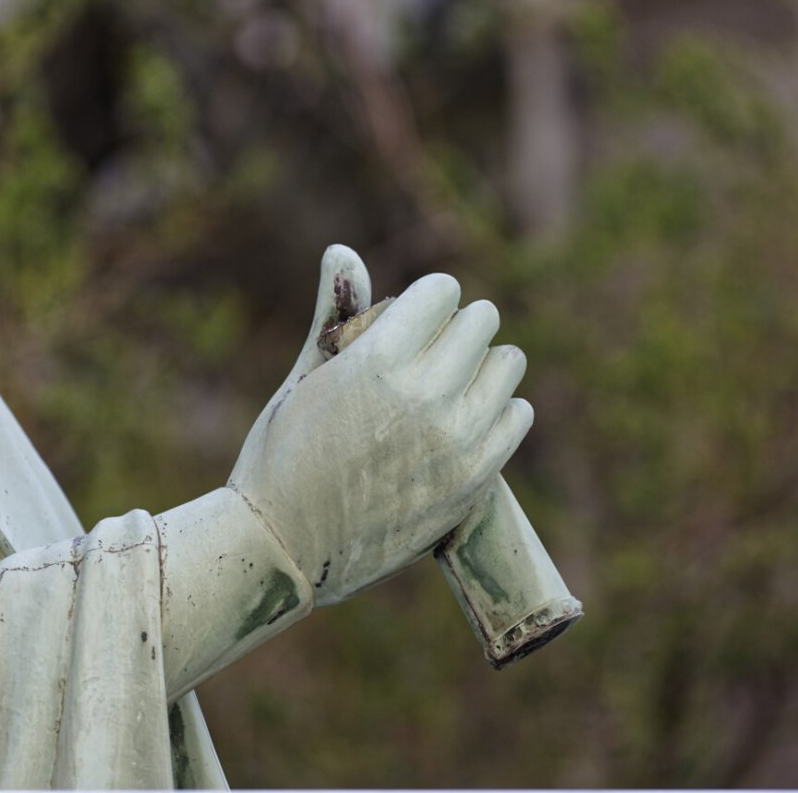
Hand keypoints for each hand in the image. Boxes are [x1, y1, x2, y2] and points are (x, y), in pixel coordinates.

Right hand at [228, 245, 531, 605]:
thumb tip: (342, 249)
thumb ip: (334, 313)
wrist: (283, 548)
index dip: (425, 300)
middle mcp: (424, 398)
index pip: (443, 292)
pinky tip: (469, 416)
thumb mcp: (303, 378)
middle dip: (456, 325)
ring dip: (484, 363)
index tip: (409, 318)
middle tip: (430, 348)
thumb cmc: (281, 456)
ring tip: (453, 381)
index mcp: (377, 363)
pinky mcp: (473, 483)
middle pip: (481, 321)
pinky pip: (517, 417)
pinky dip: (500, 409)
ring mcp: (455, 444)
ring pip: (508, 365)